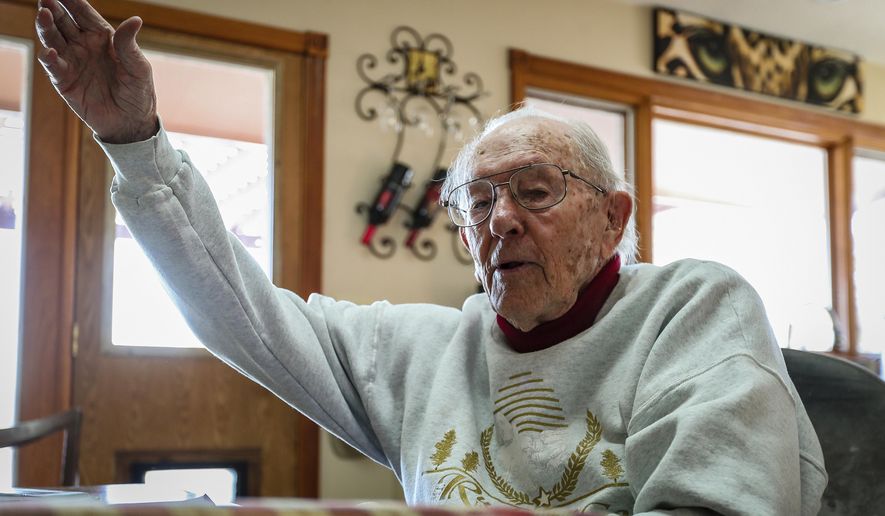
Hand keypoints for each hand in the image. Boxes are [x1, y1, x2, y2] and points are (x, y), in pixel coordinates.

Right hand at [35, 0, 158, 142]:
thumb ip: (129, 45)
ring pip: (53, 39)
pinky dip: (49, 58)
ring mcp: (72, 61)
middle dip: (54, 9)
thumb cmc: (138, 92)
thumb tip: (135, 20)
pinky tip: (50, 51)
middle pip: (64, 22)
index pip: (84, 13)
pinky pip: (53, 66)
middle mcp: (83, 45)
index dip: (73, 1)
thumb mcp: (139, 68)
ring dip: (46, 27)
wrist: (131, 122)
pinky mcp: (64, 81)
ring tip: (43, 15)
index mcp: (102, 37)